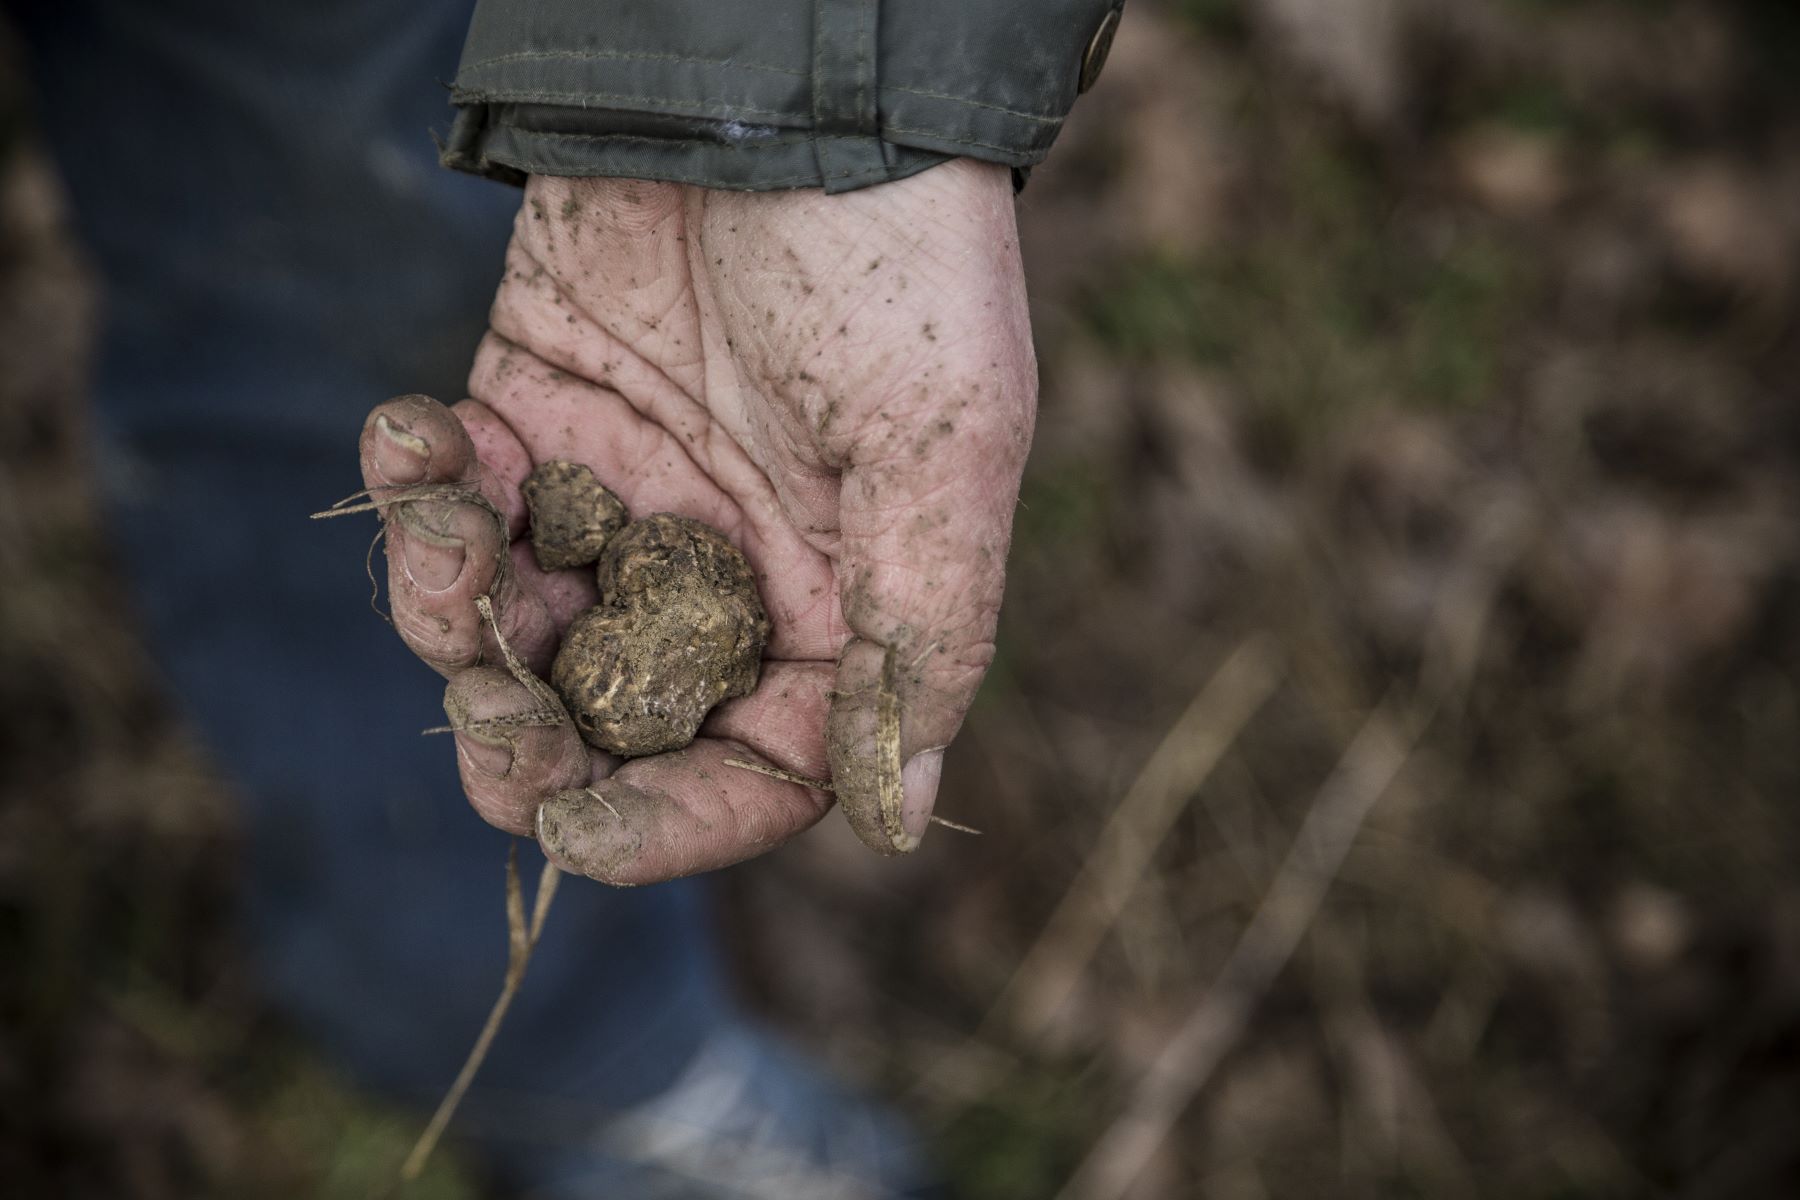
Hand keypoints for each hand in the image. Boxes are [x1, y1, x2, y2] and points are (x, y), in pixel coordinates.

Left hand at [358, 160, 1034, 882]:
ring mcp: (623, 492)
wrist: (787, 82)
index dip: (672, 822)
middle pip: (614, 720)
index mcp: (837, 601)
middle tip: (484, 716)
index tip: (581, 832)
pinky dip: (410, 480)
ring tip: (445, 527)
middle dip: (532, 741)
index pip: (757, 766)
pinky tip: (413, 429)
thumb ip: (925, 629)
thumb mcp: (942, 449)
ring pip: (513, 622)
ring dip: (450, 606)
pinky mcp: (535, 409)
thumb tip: (901, 817)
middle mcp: (724, 566)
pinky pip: (451, 490)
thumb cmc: (899, 262)